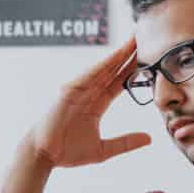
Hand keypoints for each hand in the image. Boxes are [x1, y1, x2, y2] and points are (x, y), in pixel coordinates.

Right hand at [25, 38, 156, 168]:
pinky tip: (117, 54)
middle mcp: (89, 93)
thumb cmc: (67, 152)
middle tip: (144, 37)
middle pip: (113, 70)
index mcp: (97, 104)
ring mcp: (79, 90)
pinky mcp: (69, 90)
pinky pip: (90, 74)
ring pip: (104, 68)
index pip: (119, 82)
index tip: (148, 58)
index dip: (133, 70)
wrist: (44, 155)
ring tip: (134, 39)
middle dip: (128, 54)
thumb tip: (149, 138)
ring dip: (119, 54)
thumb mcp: (103, 149)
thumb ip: (125, 143)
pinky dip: (103, 64)